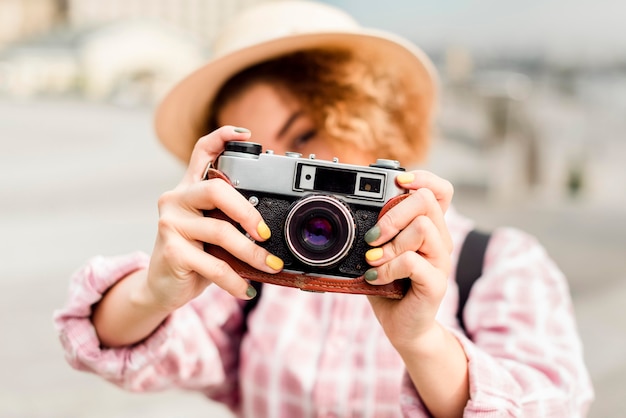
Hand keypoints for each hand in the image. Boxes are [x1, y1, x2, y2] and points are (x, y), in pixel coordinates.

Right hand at [145, 126, 282, 311]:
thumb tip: (272, 226)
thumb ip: (231, 219)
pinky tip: (246, 289)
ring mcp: (170, 223)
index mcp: (189, 189)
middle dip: (248, 212)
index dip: (222, 138)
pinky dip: (235, 280)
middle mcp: (176, 199)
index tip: (246, 136)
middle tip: (266, 234)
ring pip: (220, 231)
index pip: (202, 152)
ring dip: (251, 254)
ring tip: (270, 266)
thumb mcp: (213, 232)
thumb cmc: (194, 256)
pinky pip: (213, 264)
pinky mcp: (171, 251)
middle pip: (216, 189)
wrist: (163, 288)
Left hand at [364, 170, 453, 350]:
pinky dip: (388, 267)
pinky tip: (376, 277)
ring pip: (422, 228)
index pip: (440, 190)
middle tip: (372, 236)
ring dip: (390, 243)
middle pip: (426, 201)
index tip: (398, 182)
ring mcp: (440, 261)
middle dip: (393, 213)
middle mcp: (439, 240)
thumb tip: (347, 209)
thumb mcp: (379, 252)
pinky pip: (413, 261)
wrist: (403, 326)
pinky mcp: (436, 283)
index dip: (423, 178)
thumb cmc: (389, 285)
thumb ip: (374, 230)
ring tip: (373, 260)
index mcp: (429, 227)